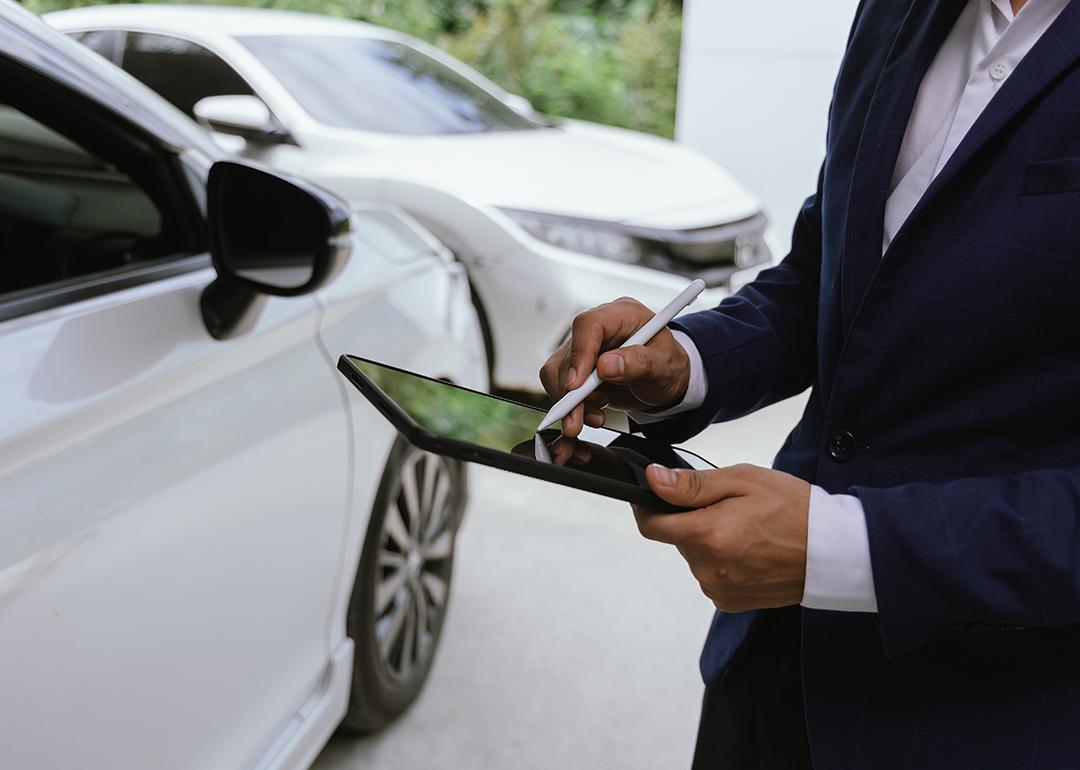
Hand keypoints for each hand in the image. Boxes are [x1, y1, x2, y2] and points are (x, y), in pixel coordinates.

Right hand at [538, 297, 690, 437]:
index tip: (577, 385)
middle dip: (571, 391)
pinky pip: (560, 384)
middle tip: (577, 419)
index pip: (589, 325)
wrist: (664, 382)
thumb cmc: (667, 366)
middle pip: (569, 353)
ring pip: (558, 372)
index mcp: (622, 315)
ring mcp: (585, 348)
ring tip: (595, 417)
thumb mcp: (665, 366)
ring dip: (571, 402)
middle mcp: (599, 329)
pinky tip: (591, 413)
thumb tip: (607, 365)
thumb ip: (640, 363)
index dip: (580, 353)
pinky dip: (573, 405)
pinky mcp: (576, 367)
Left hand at [633, 463, 809, 611]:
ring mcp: (718, 589)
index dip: (646, 506)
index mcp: (708, 536)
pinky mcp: (730, 602)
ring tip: (745, 527)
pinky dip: (721, 559)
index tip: (651, 493)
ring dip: (707, 540)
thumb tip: (653, 480)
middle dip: (691, 519)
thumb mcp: (743, 480)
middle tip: (727, 505)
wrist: (834, 551)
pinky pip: (710, 574)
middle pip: (677, 537)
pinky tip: (749, 548)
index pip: (652, 525)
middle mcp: (708, 569)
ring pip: (694, 555)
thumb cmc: (794, 509)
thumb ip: (692, 485)